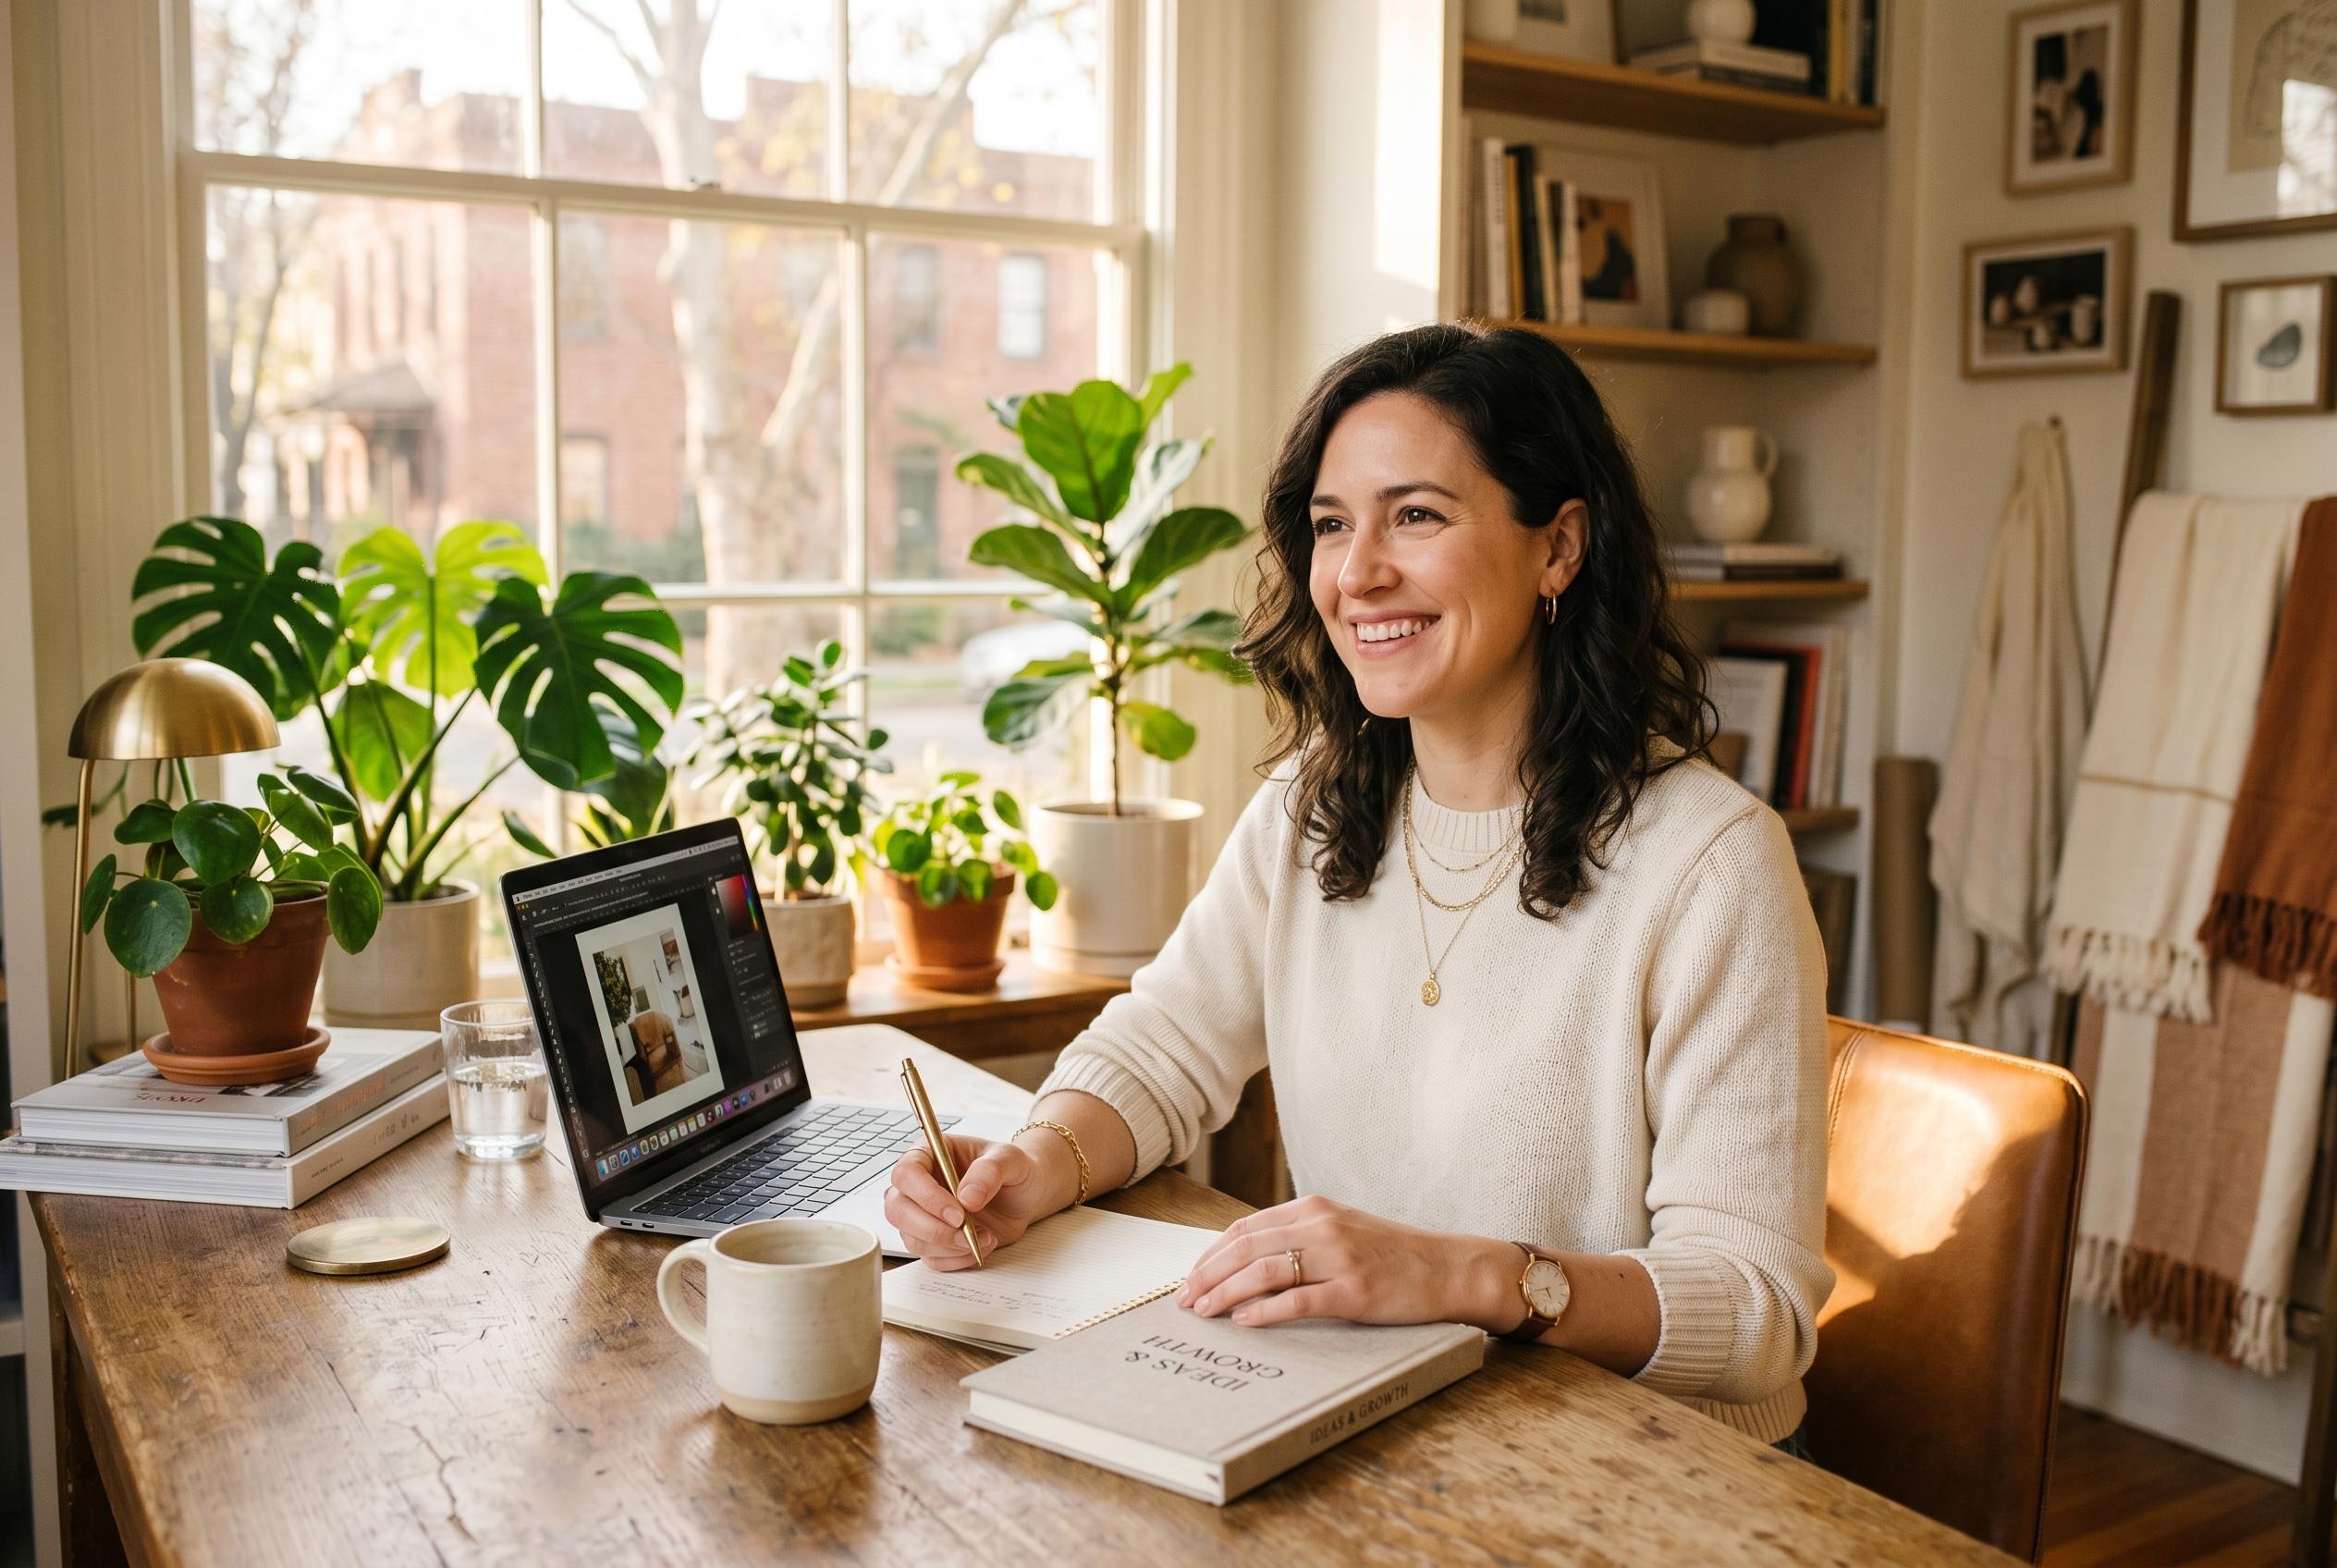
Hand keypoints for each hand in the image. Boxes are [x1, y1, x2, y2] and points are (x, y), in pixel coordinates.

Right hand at [882, 1134, 1058, 1271]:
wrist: (1026, 1195)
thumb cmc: (1014, 1169)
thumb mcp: (1011, 1159)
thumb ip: (990, 1171)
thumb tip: (966, 1197)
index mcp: (929, 1155)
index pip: (906, 1174)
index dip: (926, 1196)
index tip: (958, 1212)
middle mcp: (919, 1186)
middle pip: (897, 1210)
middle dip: (931, 1228)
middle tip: (965, 1232)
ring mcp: (923, 1216)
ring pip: (912, 1239)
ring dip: (948, 1246)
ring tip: (985, 1237)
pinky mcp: (934, 1241)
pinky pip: (931, 1259)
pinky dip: (956, 1260)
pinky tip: (981, 1245)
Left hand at [1176, 1194, 1512, 1329]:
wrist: (1449, 1268)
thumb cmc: (1393, 1254)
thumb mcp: (1343, 1229)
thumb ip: (1300, 1236)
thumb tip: (1247, 1260)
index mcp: (1314, 1208)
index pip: (1245, 1228)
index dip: (1211, 1253)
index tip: (1190, 1276)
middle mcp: (1322, 1226)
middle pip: (1245, 1247)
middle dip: (1207, 1274)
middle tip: (1184, 1299)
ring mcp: (1339, 1257)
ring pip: (1264, 1271)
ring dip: (1225, 1293)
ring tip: (1204, 1312)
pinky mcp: (1355, 1290)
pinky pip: (1298, 1300)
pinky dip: (1265, 1311)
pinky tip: (1243, 1321)